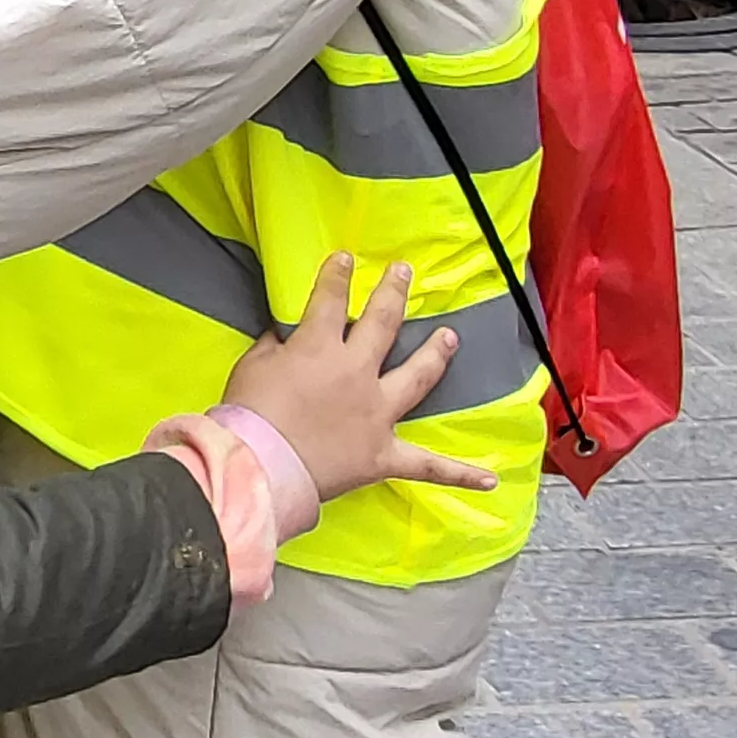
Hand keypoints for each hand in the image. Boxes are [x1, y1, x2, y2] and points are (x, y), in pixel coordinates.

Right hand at [219, 257, 500, 499]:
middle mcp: (357, 373)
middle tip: (404, 273)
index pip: (330, 300)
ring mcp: (377, 413)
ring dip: (435, 354)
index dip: (337, 276)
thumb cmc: (248, 414)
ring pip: (417, 377)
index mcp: (319, 347)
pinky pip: (426, 465)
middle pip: (382, 323)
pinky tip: (489, 478)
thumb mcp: (251, 368)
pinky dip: (458, 473)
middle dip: (393, 293)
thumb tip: (284, 338)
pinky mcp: (383, 454)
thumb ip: (274, 348)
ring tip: (450, 337)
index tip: (346, 259)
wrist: (260, 465)